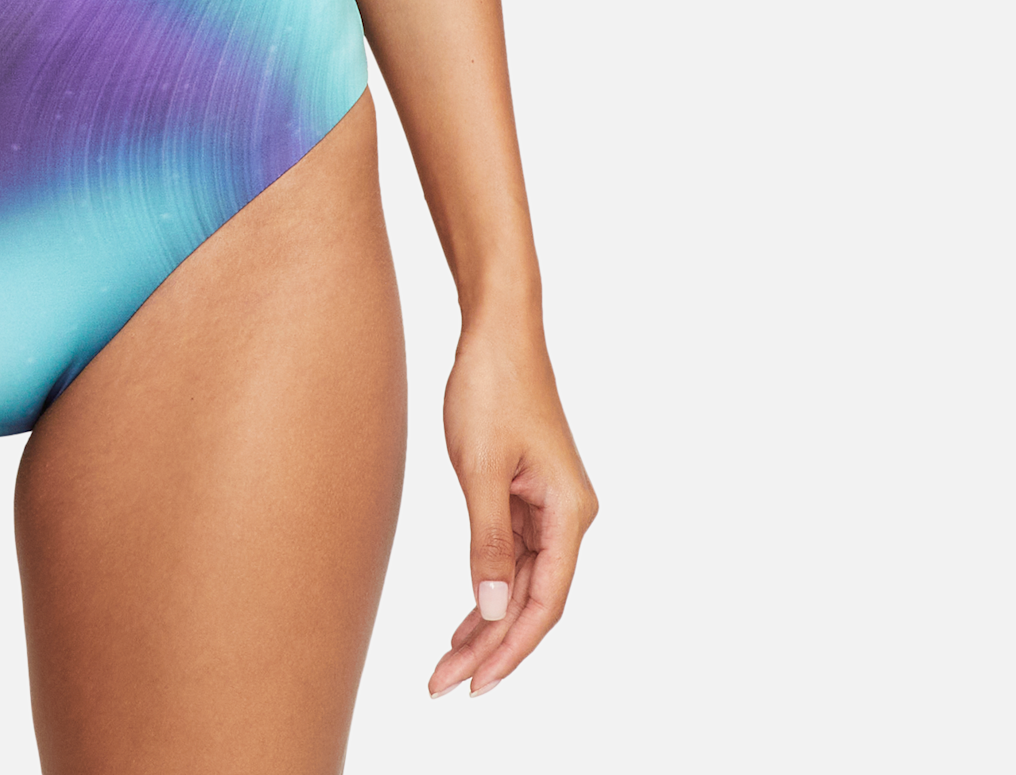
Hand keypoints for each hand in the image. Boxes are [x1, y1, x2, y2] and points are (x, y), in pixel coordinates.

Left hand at [428, 313, 595, 698]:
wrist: (496, 329)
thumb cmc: (492, 387)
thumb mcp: (480, 467)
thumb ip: (487, 540)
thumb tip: (492, 607)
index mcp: (569, 511)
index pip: (545, 601)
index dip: (511, 648)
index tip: (476, 685)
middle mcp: (567, 515)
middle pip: (533, 599)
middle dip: (491, 646)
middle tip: (445, 685)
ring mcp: (547, 505)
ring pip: (520, 582)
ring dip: (486, 622)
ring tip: (447, 665)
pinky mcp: (526, 494)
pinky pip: (510, 557)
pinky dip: (486, 587)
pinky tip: (465, 619)